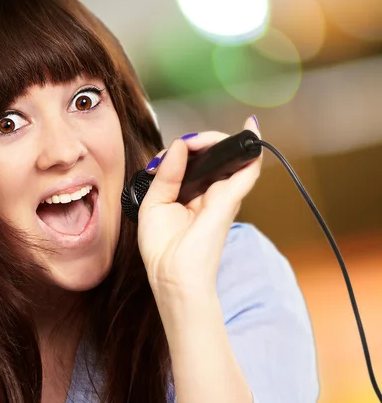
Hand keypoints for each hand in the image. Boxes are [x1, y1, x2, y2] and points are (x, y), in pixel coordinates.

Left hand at [138, 116, 262, 294]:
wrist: (173, 275)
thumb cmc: (162, 248)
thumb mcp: (153, 203)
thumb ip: (166, 173)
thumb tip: (180, 144)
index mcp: (188, 195)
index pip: (189, 162)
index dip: (182, 149)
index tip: (171, 151)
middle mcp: (207, 193)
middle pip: (210, 157)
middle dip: (200, 141)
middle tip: (188, 142)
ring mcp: (221, 195)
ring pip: (228, 158)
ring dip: (217, 140)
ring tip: (205, 137)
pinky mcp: (230, 199)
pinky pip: (247, 170)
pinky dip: (249, 148)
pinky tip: (249, 128)